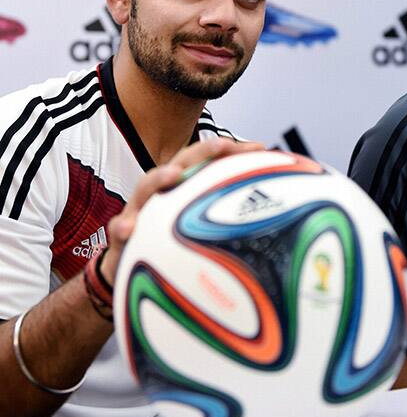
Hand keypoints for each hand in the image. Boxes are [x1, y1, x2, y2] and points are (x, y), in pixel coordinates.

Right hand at [101, 139, 263, 283]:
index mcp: (182, 188)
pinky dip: (122, 227)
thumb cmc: (171, 245)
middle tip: (223, 145)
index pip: (208, 162)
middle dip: (201, 152)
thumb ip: (227, 221)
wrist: (131, 270)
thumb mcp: (198, 229)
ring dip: (159, 179)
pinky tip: (127, 229)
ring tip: (174, 174)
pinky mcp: (122, 234)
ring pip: (146, 188)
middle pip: (180, 164)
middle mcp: (161, 194)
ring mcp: (139, 210)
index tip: (260, 148)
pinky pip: (119, 228)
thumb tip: (276, 222)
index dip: (232, 152)